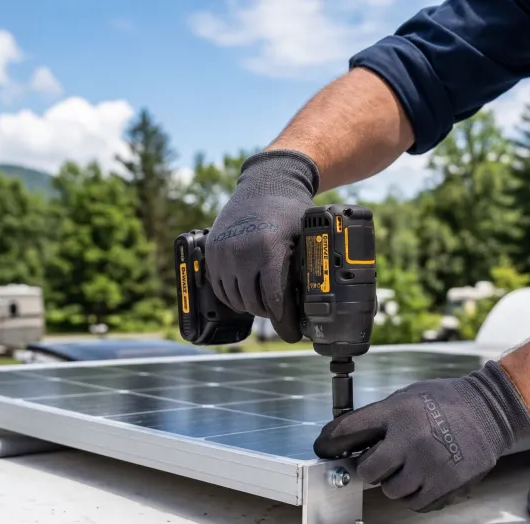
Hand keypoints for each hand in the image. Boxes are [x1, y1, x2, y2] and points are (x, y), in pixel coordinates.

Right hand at [205, 150, 318, 342]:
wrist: (265, 183)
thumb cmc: (291, 211)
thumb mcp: (305, 238)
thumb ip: (307, 269)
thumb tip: (318, 304)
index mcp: (269, 250)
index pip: (275, 301)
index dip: (285, 323)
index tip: (293, 335)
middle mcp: (242, 253)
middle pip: (255, 304)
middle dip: (271, 313)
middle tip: (283, 313)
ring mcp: (223, 252)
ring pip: (235, 300)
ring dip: (251, 306)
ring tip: (266, 302)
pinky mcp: (211, 251)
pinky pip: (219, 287)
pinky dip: (232, 296)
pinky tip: (247, 292)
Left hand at [313, 361, 529, 511]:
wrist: (491, 411)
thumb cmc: (447, 402)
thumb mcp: (408, 397)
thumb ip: (380, 418)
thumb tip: (344, 440)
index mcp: (398, 412)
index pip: (348, 430)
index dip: (331, 441)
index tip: (324, 448)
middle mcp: (410, 439)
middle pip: (368, 471)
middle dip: (373, 468)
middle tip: (385, 461)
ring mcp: (429, 464)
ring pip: (391, 491)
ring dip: (397, 483)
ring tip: (413, 466)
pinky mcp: (446, 484)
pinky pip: (415, 503)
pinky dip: (417, 495)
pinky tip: (428, 477)